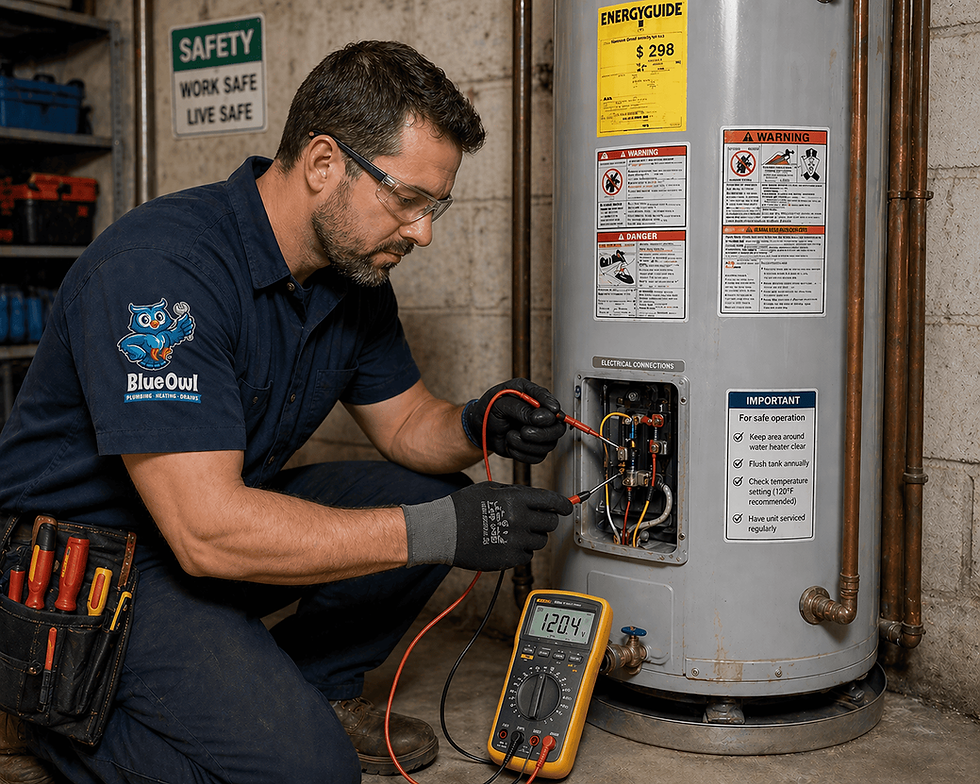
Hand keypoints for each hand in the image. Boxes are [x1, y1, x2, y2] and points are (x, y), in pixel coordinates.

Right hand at [402, 482, 572, 570]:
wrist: (442, 531)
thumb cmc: (462, 507)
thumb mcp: (490, 488)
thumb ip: (516, 492)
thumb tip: (537, 498)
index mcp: (516, 499)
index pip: (552, 501)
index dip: (563, 504)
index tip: (567, 506)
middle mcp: (520, 520)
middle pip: (551, 523)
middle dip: (546, 520)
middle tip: (534, 519)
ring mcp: (516, 541)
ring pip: (540, 541)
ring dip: (532, 536)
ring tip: (512, 531)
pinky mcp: (509, 559)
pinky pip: (527, 556)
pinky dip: (520, 551)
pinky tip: (504, 543)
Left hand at [463, 379, 565, 462]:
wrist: (479, 428)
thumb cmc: (488, 410)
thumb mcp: (500, 404)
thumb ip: (519, 409)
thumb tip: (537, 417)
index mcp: (532, 395)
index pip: (551, 403)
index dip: (550, 410)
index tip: (541, 416)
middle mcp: (540, 413)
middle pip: (558, 428)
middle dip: (541, 433)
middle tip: (523, 432)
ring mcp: (539, 431)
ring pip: (549, 445)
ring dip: (527, 444)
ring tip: (510, 436)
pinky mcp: (534, 447)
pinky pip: (538, 456)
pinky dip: (522, 453)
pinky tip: (511, 444)